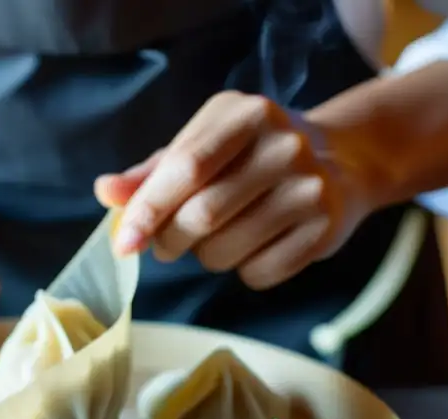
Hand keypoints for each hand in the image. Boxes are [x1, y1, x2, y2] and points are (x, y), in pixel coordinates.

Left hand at [95, 91, 376, 288]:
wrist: (342, 161)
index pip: (186, 167)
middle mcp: (285, 146)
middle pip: (202, 216)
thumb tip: (105, 191)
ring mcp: (310, 189)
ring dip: (206, 257)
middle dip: (170, 241)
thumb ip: (153, 172)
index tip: (124, 243)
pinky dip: (243, 270)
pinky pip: (258, 274)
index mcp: (247, 115)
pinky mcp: (325, 230)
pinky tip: (256, 245)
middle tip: (167, 244)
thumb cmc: (251, 155)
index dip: (147, 209)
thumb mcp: (204, 145)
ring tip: (219, 237)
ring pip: (225, 251)